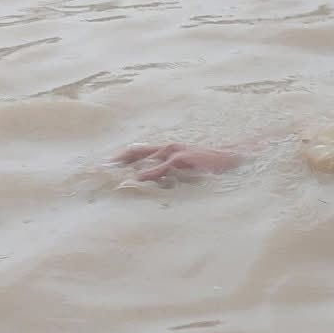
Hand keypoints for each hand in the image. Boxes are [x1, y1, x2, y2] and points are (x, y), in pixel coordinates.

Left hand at [114, 142, 243, 183]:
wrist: (231, 159)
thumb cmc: (210, 166)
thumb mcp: (187, 169)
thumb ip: (172, 174)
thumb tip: (156, 185)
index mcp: (168, 150)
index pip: (139, 151)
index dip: (122, 157)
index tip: (106, 165)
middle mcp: (168, 147)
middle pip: (137, 150)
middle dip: (118, 158)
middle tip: (101, 167)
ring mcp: (175, 152)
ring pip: (146, 156)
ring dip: (128, 163)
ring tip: (113, 171)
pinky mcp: (183, 159)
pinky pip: (163, 166)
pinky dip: (150, 172)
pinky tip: (139, 178)